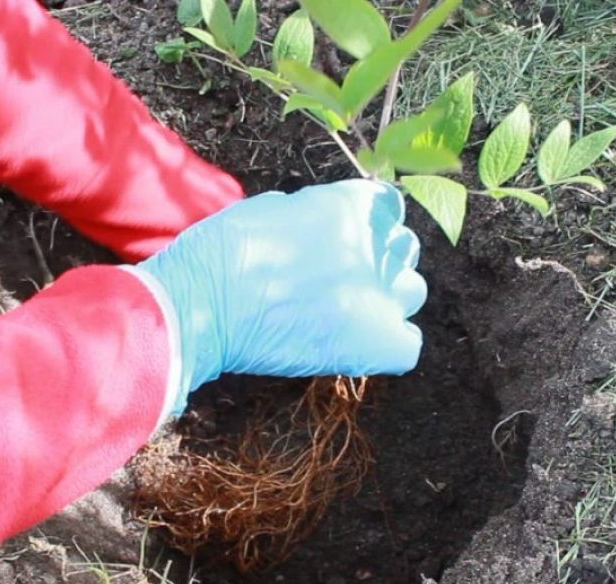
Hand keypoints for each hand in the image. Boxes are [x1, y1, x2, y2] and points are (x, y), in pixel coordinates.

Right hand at [135, 179, 426, 412]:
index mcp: (348, 205)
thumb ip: (309, 214)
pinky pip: (407, 344)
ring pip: (411, 291)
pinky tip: (357, 347)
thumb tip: (319, 227)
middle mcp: (373, 244)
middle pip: (402, 248)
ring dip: (388, 299)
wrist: (203, 305)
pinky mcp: (375, 340)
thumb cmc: (220, 255)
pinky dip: (388, 346)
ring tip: (351, 313)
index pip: (386, 205)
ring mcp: (379, 293)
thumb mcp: (268, 210)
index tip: (348, 239)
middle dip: (379, 260)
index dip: (370, 223)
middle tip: (343, 279)